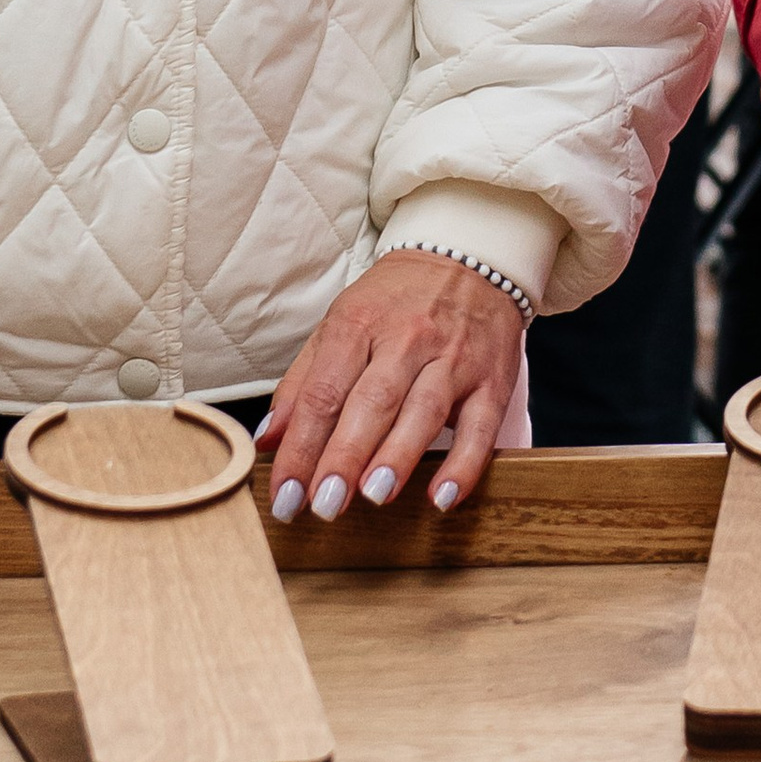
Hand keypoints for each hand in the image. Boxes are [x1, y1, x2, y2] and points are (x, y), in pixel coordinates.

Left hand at [258, 253, 524, 523]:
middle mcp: (407, 339)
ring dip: (398, 456)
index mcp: (359, 324)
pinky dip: (464, 464)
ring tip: (372, 496)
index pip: (323, 391)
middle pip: (372, 401)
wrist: (471, 257)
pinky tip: (443, 497)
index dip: (301, 446)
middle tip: (322, 505)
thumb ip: (302, 382)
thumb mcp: (340, 324)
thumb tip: (267, 439)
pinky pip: (481, 426)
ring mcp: (454, 359)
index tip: (284, 493)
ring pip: (424, 410)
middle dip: (344, 456)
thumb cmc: (396, 302)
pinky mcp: (492, 379)